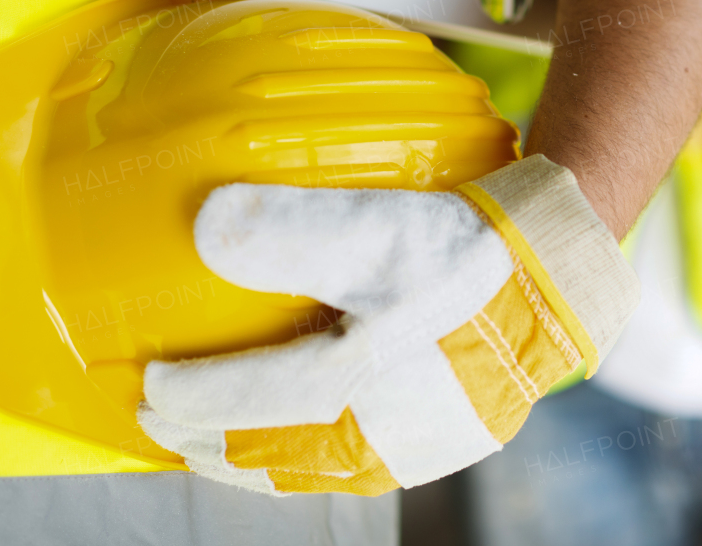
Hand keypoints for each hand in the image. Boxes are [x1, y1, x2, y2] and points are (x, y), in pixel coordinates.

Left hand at [137, 155, 638, 494]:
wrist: (553, 283)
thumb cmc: (466, 254)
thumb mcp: (379, 227)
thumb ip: (292, 228)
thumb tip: (206, 228)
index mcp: (358, 381)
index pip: (251, 403)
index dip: (193, 400)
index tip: (149, 387)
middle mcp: (381, 430)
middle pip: (274, 458)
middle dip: (210, 449)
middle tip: (167, 432)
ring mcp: (415, 447)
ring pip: (313, 474)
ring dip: (256, 466)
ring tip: (218, 452)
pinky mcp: (444, 445)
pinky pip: (357, 470)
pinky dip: (309, 465)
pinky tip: (303, 451)